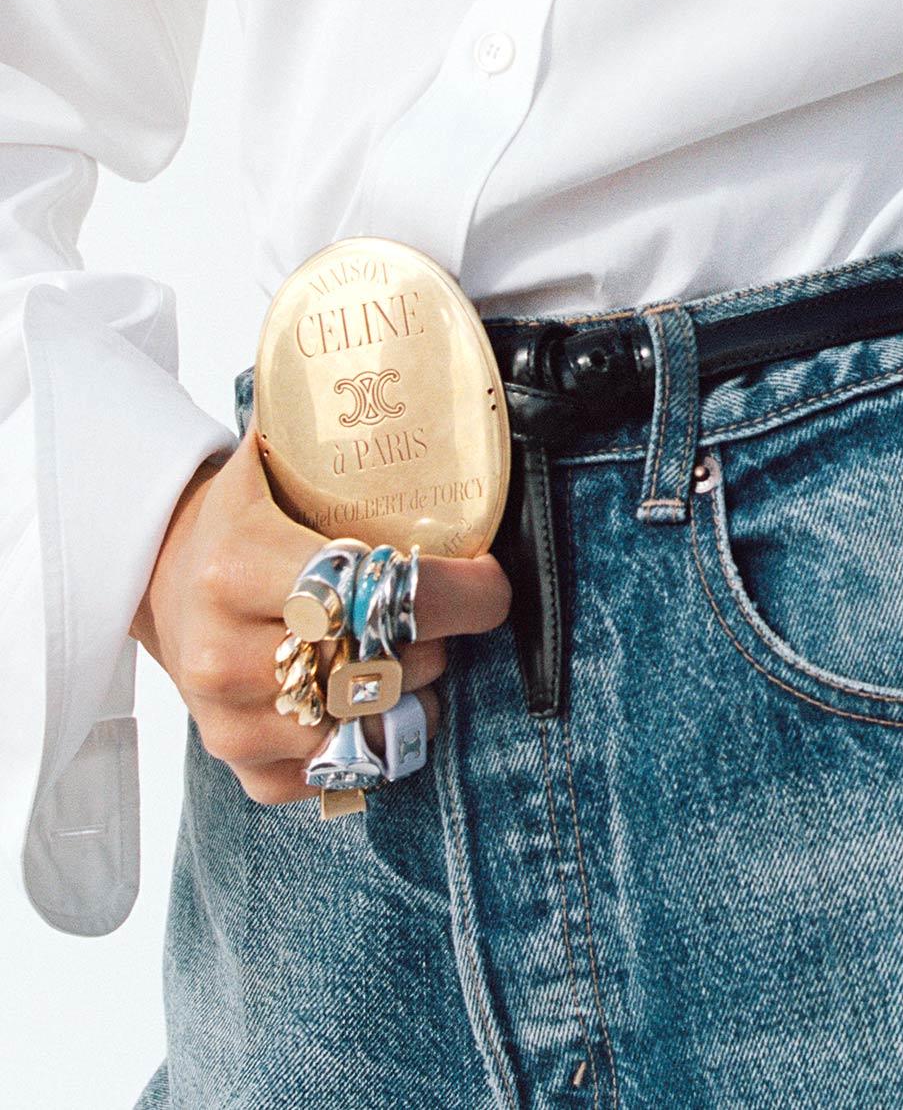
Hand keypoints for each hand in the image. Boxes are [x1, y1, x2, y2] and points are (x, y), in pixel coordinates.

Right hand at [132, 435, 511, 803]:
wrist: (156, 573)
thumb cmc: (241, 517)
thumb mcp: (276, 463)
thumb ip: (341, 442)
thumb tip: (425, 387)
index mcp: (237, 567)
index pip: (381, 593)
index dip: (462, 593)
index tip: (489, 580)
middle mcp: (225, 652)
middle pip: (390, 662)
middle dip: (439, 638)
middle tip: (435, 612)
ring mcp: (230, 718)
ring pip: (376, 724)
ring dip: (415, 690)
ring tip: (402, 650)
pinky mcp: (243, 765)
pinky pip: (343, 771)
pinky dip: (377, 739)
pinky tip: (370, 698)